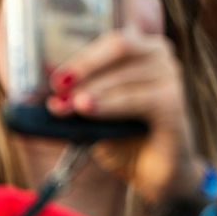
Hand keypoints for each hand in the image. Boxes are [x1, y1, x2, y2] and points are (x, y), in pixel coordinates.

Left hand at [50, 28, 197, 204]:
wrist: (154, 175)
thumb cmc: (123, 137)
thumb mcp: (95, 110)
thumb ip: (76, 92)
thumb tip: (42, 77)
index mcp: (141, 48)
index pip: (109, 40)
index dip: (81, 55)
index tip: (55, 77)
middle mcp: (159, 55)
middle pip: (119, 46)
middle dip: (84, 67)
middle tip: (58, 87)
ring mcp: (171, 77)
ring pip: (124, 74)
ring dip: (91, 90)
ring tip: (67, 105)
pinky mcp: (174, 104)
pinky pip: (136, 99)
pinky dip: (109, 104)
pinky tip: (88, 109)